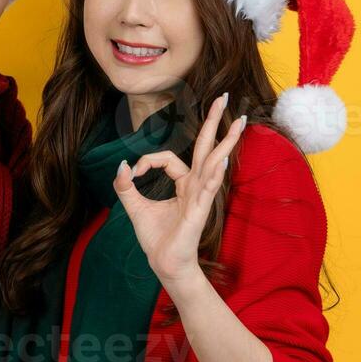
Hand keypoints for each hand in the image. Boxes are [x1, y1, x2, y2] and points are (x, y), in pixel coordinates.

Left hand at [112, 93, 245, 284]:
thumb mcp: (134, 207)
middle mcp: (195, 186)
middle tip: (224, 97)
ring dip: (226, 142)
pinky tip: (221, 159)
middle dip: (214, 122)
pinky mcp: (198, 211)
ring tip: (239, 122)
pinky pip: (208, 189)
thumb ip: (126, 186)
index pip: (170, 158)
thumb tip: (121, 165)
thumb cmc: (156, 238)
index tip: (134, 172)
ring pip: (214, 163)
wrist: (164, 263)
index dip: (148, 160)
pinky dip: (214, 174)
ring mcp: (200, 197)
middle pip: (207, 148)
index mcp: (183, 183)